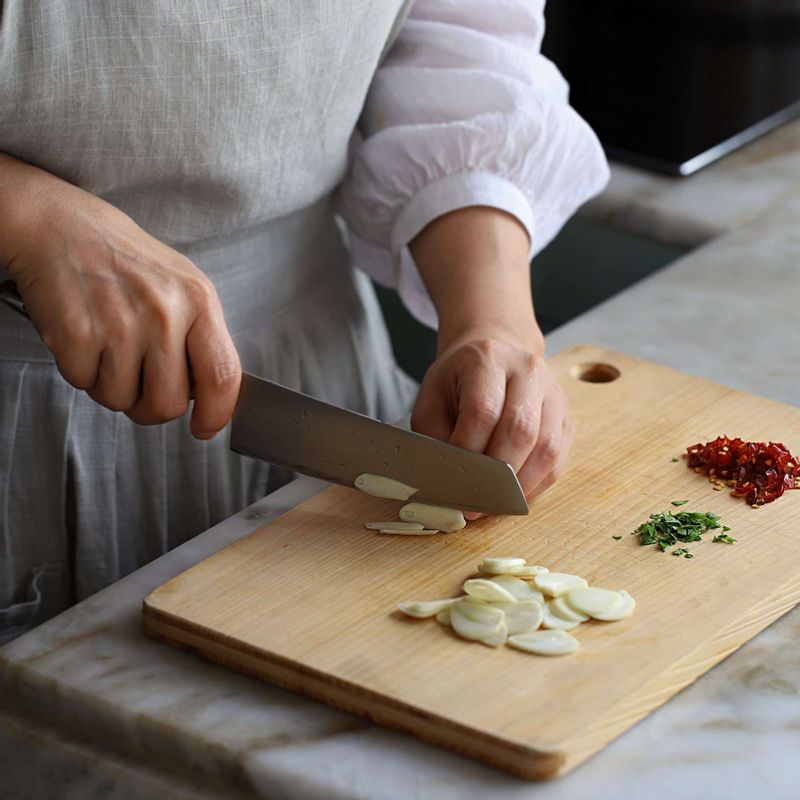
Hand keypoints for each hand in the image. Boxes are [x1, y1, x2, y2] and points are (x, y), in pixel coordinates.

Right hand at [0, 154, 239, 437]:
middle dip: (150, 406)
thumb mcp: (181, 286)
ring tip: (107, 345)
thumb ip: (200, 337)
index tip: (205, 427)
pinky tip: (84, 336)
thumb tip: (210, 394)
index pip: (223, 376)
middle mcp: (164, 313)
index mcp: (198, 301)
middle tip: (138, 383)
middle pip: (169, 403)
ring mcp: (120, 324)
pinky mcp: (77, 333)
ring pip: (122, 400)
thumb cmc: (124, 260)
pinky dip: (80, 370)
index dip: (217, 414)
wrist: (59, 225)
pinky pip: (84, 384)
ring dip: (111, 385)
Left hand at [408, 206, 573, 511]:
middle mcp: (528, 371)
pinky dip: (535, 485)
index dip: (468, 452)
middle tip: (472, 504)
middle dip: (495, 476)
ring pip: (545, 448)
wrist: (494, 353)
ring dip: (518, 486)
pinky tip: (512, 498)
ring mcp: (553, 394)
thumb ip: (434, 434)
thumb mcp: (431, 397)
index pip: (483, 411)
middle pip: (520, 430)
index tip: (451, 482)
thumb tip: (447, 477)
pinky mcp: (567, 418)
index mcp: (488, 359)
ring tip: (491, 505)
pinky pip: (558, 460)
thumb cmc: (458, 380)